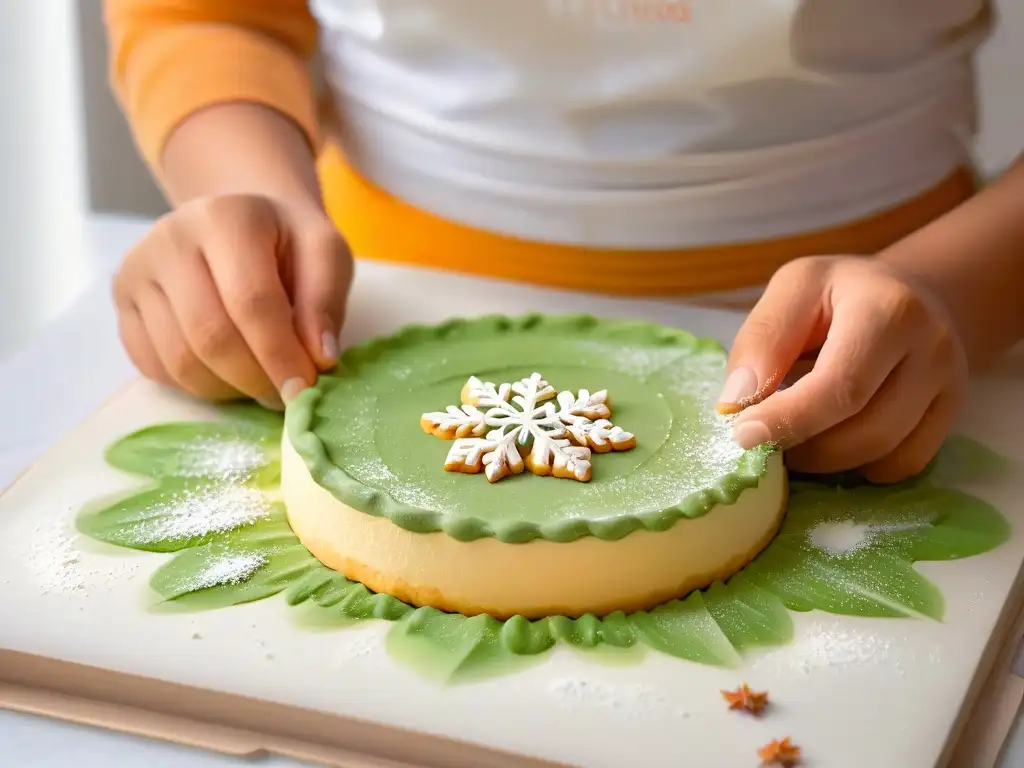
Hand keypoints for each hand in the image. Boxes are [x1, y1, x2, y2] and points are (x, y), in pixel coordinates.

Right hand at [113, 194, 352, 408]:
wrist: (238, 223)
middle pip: (210, 336)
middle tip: (284, 395)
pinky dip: (194, 386)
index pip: (251, 302)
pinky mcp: (121, 300)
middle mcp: (171, 238)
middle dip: (254, 379)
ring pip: (178, 360)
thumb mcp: (325, 254)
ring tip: (259, 384)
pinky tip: (225, 374)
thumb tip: (319, 359)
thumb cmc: (287, 243)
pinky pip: (153, 366)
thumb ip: (326, 301)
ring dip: (226, 389)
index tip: (304, 391)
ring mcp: (137, 270)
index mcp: (226, 218)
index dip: (280, 356)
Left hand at [717, 256, 967, 482]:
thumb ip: (762, 340)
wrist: (905, 292)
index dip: (789, 419)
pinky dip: (860, 466)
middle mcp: (931, 348)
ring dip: (826, 460)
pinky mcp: (953, 412)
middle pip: (865, 430)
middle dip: (804, 447)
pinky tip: (834, 440)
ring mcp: (949, 383)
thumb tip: (737, 402)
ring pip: (884, 453)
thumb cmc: (837, 293)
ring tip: (794, 437)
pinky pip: (904, 464)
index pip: (840, 386)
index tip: (742, 436)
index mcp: (888, 309)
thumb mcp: (792, 290)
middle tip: (764, 440)